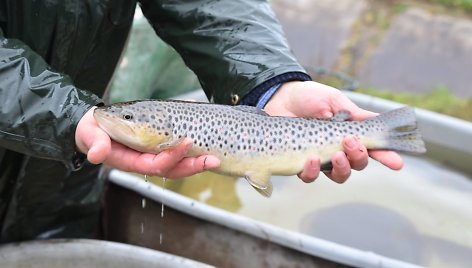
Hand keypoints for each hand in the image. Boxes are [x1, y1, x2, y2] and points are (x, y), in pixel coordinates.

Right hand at [75, 107, 219, 177]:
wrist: (94, 126)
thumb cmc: (92, 132)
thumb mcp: (90, 136)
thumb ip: (95, 144)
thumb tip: (97, 155)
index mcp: (130, 161)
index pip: (155, 164)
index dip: (171, 157)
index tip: (185, 143)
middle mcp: (145, 160)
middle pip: (173, 169)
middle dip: (193, 166)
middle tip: (213, 159)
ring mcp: (153, 154)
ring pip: (178, 162)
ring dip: (196, 160)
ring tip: (215, 156)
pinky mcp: (157, 145)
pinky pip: (176, 149)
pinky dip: (191, 144)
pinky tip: (204, 137)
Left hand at [264, 81, 402, 182]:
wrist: (281, 97)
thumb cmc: (310, 97)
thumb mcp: (335, 100)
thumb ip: (355, 114)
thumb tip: (378, 121)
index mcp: (350, 134)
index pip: (373, 148)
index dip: (386, 157)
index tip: (397, 163)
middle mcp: (338, 149)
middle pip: (358, 165)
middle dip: (359, 157)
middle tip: (350, 142)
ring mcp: (320, 158)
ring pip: (339, 176)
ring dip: (341, 168)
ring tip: (335, 155)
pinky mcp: (300, 163)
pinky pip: (310, 176)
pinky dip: (313, 171)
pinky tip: (311, 158)